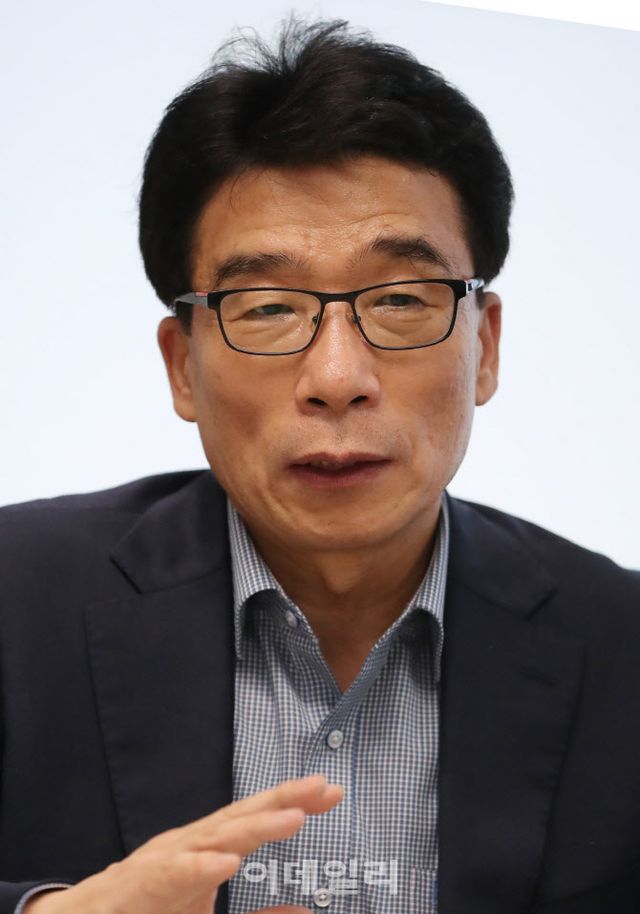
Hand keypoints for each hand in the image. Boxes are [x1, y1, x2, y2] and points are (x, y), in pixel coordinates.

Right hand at [22, 773, 342, 913]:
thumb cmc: (152, 911)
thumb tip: (306, 913)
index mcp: (207, 846)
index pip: (256, 817)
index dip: (294, 801)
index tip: (334, 790)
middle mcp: (190, 842)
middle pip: (242, 815)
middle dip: (283, 799)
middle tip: (321, 787)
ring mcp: (165, 858)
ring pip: (215, 836)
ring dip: (255, 826)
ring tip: (293, 818)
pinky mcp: (141, 883)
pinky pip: (174, 873)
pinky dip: (201, 865)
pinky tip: (228, 861)